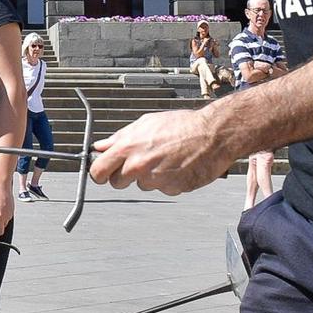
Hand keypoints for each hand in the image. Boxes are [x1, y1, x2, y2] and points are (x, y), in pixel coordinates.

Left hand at [89, 108, 235, 196]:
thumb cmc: (183, 125)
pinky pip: (162, 189)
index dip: (98, 173)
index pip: (98, 171)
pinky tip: (176, 166)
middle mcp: (139, 166)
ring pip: (142, 185)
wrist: (214, 134)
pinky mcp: (172, 190)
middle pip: (117, 182)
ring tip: (165, 158)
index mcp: (128, 148)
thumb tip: (101, 146)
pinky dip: (167, 181)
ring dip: (149, 176)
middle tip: (138, 163)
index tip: (101, 172)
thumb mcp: (145, 123)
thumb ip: (120, 137)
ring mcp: (155, 180)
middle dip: (123, 175)